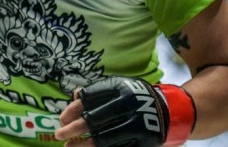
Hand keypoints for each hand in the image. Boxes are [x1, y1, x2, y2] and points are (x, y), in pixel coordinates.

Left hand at [56, 76, 194, 145]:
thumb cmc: (133, 96)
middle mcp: (128, 106)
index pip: (89, 99)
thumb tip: (75, 97)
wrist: (168, 110)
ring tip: (69, 146)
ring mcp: (138, 125)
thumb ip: (97, 91)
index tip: (62, 119)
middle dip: (74, 129)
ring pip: (104, 138)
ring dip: (84, 144)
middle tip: (59, 134)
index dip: (73, 110)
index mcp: (120, 88)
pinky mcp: (145, 141)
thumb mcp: (117, 87)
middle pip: (94, 120)